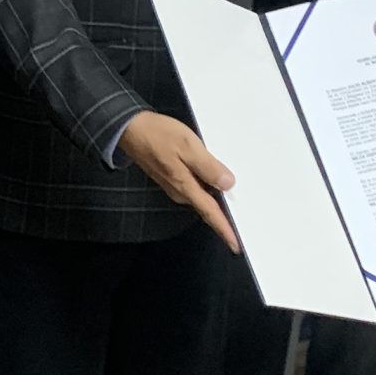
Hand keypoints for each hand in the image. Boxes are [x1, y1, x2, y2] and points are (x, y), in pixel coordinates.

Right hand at [117, 110, 237, 252]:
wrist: (130, 129)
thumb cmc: (158, 135)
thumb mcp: (188, 146)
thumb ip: (208, 166)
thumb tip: (228, 184)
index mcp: (185, 186)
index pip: (210, 212)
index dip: (224, 229)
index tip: (236, 245)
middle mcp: (180, 192)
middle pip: (207, 205)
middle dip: (224, 211)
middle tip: (244, 214)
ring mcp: (174, 185)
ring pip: (201, 194)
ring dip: (216, 194)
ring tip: (234, 190)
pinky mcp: (171, 177)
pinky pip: (194, 185)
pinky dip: (206, 183)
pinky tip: (214, 174)